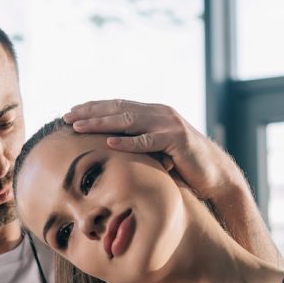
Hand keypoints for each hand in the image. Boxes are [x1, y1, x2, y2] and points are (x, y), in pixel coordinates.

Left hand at [62, 98, 234, 202]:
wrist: (216, 176)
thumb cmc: (184, 168)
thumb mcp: (156, 153)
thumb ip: (138, 146)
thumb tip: (109, 151)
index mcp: (153, 114)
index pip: (118, 106)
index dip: (94, 108)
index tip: (71, 113)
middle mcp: (160, 113)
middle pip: (119, 110)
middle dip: (91, 112)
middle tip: (67, 117)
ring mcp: (169, 124)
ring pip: (129, 121)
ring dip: (101, 124)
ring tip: (79, 127)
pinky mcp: (177, 140)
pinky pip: (147, 141)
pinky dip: (127, 142)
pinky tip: (108, 143)